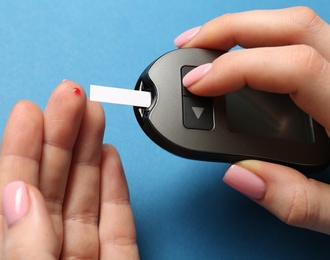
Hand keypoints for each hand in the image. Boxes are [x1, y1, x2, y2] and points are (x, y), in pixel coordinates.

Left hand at [0, 81, 138, 258]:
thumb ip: (26, 248)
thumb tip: (20, 195)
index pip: (14, 199)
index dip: (20, 151)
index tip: (28, 112)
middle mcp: (49, 256)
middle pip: (54, 187)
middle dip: (61, 137)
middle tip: (70, 97)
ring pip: (86, 198)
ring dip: (89, 152)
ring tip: (92, 113)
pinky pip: (118, 227)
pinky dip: (116, 190)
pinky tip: (109, 157)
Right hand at [175, 7, 329, 233]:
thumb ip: (295, 200)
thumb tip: (238, 174)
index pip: (291, 66)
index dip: (234, 68)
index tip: (196, 84)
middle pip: (293, 25)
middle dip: (232, 28)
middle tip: (190, 46)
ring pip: (300, 25)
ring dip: (247, 28)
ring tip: (208, 46)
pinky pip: (305, 40)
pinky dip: (264, 39)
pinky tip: (244, 56)